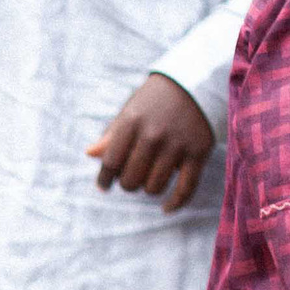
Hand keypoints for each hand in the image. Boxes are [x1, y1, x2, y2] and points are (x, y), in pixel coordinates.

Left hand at [87, 73, 215, 212]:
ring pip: (154, 187)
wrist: (197, 82)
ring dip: (149, 189)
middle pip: (131, 180)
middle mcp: (154, 135)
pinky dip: (175, 203)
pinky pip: (185, 188)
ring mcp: (177, 145)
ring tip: (149, 179)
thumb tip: (90, 154)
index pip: (110, 163)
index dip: (104, 179)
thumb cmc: (155, 99)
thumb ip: (112, 135)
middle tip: (132, 177)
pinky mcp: (199, 152)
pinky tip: (166, 208)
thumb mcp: (130, 111)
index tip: (104, 186)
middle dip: (128, 183)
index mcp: (132, 123)